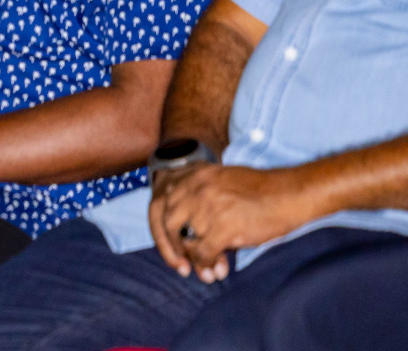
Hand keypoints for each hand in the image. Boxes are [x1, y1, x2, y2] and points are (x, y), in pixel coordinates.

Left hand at [149, 163, 313, 283]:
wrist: (290, 194)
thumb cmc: (259, 193)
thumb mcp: (219, 183)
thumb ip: (196, 201)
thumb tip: (185, 238)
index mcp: (191, 175)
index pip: (158, 203)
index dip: (159, 228)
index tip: (169, 245)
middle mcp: (194, 187)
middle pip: (165, 222)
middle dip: (170, 248)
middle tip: (181, 265)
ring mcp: (207, 205)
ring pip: (184, 239)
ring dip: (193, 260)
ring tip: (205, 272)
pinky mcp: (223, 225)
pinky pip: (203, 252)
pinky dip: (207, 265)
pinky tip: (215, 271)